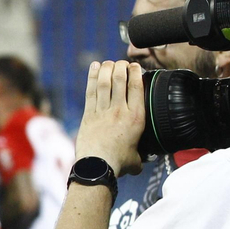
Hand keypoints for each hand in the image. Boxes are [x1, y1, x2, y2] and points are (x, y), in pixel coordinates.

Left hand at [75, 60, 145, 174]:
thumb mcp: (137, 158)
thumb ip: (140, 156)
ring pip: (105, 83)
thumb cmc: (118, 163)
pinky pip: (91, 91)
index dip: (135, 72)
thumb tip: (141, 161)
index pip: (137, 87)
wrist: (97, 166)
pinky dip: (92, 77)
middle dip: (121, 67)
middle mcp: (120, 111)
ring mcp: (102, 111)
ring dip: (107, 69)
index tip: (135, 66)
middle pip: (120, 80)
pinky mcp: (88, 115)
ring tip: (109, 62)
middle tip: (121, 63)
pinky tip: (94, 67)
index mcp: (136, 118)